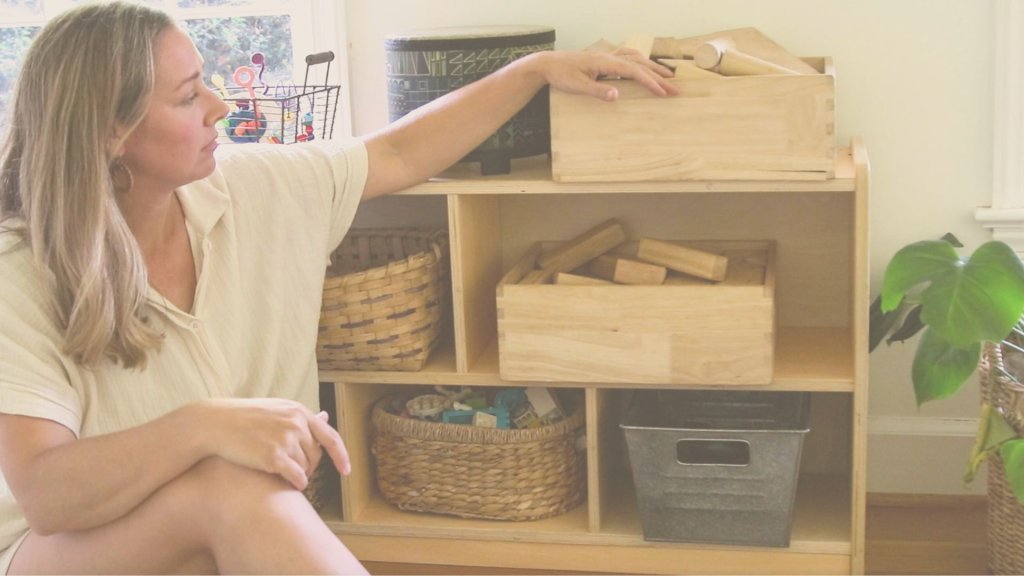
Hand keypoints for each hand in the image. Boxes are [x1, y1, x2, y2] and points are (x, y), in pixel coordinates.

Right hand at [194, 398, 351, 489]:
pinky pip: (297, 477)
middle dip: (309, 466)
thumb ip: (301, 417)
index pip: (330, 437)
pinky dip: (297, 483)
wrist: (213, 424)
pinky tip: (290, 484)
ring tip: (281, 472)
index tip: (347, 471)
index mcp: (298, 411)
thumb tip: (325, 416)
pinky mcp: (273, 457)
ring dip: (298, 474)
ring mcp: (285, 439)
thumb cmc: (244, 418)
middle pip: (316, 456)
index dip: (341, 456)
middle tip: (293, 470)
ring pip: (305, 468)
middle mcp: (296, 424)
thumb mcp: (276, 410)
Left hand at [533, 50, 677, 101]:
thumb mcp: (577, 86)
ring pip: (636, 58)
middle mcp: (610, 56)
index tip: (664, 92)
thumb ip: (597, 91)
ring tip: (668, 76)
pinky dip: (640, 62)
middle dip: (659, 76)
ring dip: (653, 67)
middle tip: (676, 88)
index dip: (651, 82)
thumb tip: (617, 95)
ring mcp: (607, 56)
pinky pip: (628, 57)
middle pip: (640, 64)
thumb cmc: (561, 75)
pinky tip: (644, 67)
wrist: (547, 64)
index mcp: (606, 63)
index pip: (634, 72)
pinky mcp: (603, 59)